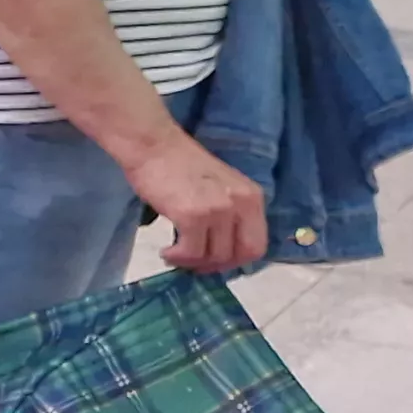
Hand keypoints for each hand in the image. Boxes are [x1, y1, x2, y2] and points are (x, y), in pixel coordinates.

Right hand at [121, 133, 266, 272]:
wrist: (155, 146)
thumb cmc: (182, 165)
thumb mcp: (221, 188)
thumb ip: (230, 214)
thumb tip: (223, 250)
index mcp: (252, 197)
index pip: (257, 245)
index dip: (236, 260)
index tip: (215, 261)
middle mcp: (242, 204)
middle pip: (240, 255)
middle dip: (216, 266)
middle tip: (194, 263)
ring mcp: (219, 210)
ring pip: (214, 257)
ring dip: (193, 262)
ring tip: (176, 255)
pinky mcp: (193, 215)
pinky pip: (191, 252)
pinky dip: (178, 258)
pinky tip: (168, 252)